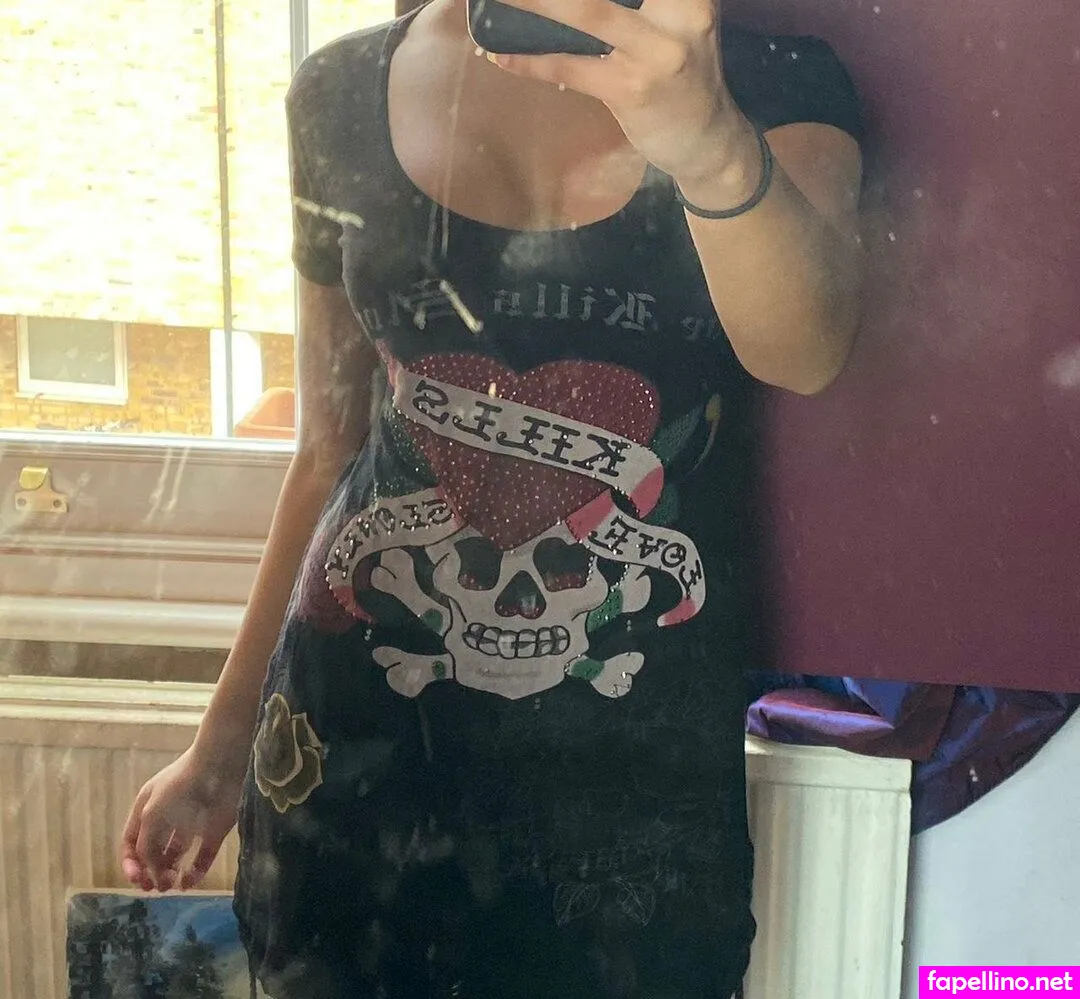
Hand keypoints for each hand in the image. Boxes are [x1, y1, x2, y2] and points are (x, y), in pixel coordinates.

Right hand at [120, 740, 247, 891]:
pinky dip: (195, 872)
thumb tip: (147, 870)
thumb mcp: (151, 814)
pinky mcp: (214, 831)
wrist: (220, 767)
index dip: (131, 863)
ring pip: (176, 857)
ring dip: (170, 874)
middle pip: (153, 852)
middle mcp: (168, 818)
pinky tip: (188, 882)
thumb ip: (145, 845)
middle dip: (150, 872)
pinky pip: (202, 857)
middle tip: (155, 888)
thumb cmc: (180, 786)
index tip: (137, 879)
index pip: (132, 842)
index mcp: (147, 809)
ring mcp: (192, 825)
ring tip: (170, 884)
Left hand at [485, 0, 746, 180]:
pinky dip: (528, 62)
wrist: (708, 139)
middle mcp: (683, 8)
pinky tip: (498, 54)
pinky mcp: (632, 90)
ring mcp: (657, 51)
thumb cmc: (683, 66)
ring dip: (531, 1)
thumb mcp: (680, 13)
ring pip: (586, 11)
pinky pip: (569, 68)